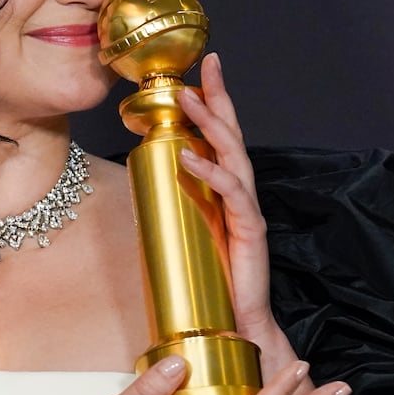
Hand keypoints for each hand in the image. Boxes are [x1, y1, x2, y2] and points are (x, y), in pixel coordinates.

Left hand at [176, 54, 294, 374]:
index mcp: (227, 194)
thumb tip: (143, 177)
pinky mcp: (251, 233)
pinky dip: (210, 172)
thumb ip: (176, 204)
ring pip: (234, 156)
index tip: (200, 70)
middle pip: (233, 136)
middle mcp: (241, 197)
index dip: (215, 103)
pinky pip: (233, 194)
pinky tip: (189, 155)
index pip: (222, 139)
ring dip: (211, 125)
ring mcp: (248, 213)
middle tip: (205, 66)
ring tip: (189, 100)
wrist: (238, 328)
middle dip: (219, 98)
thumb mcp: (186, 233)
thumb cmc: (213, 285)